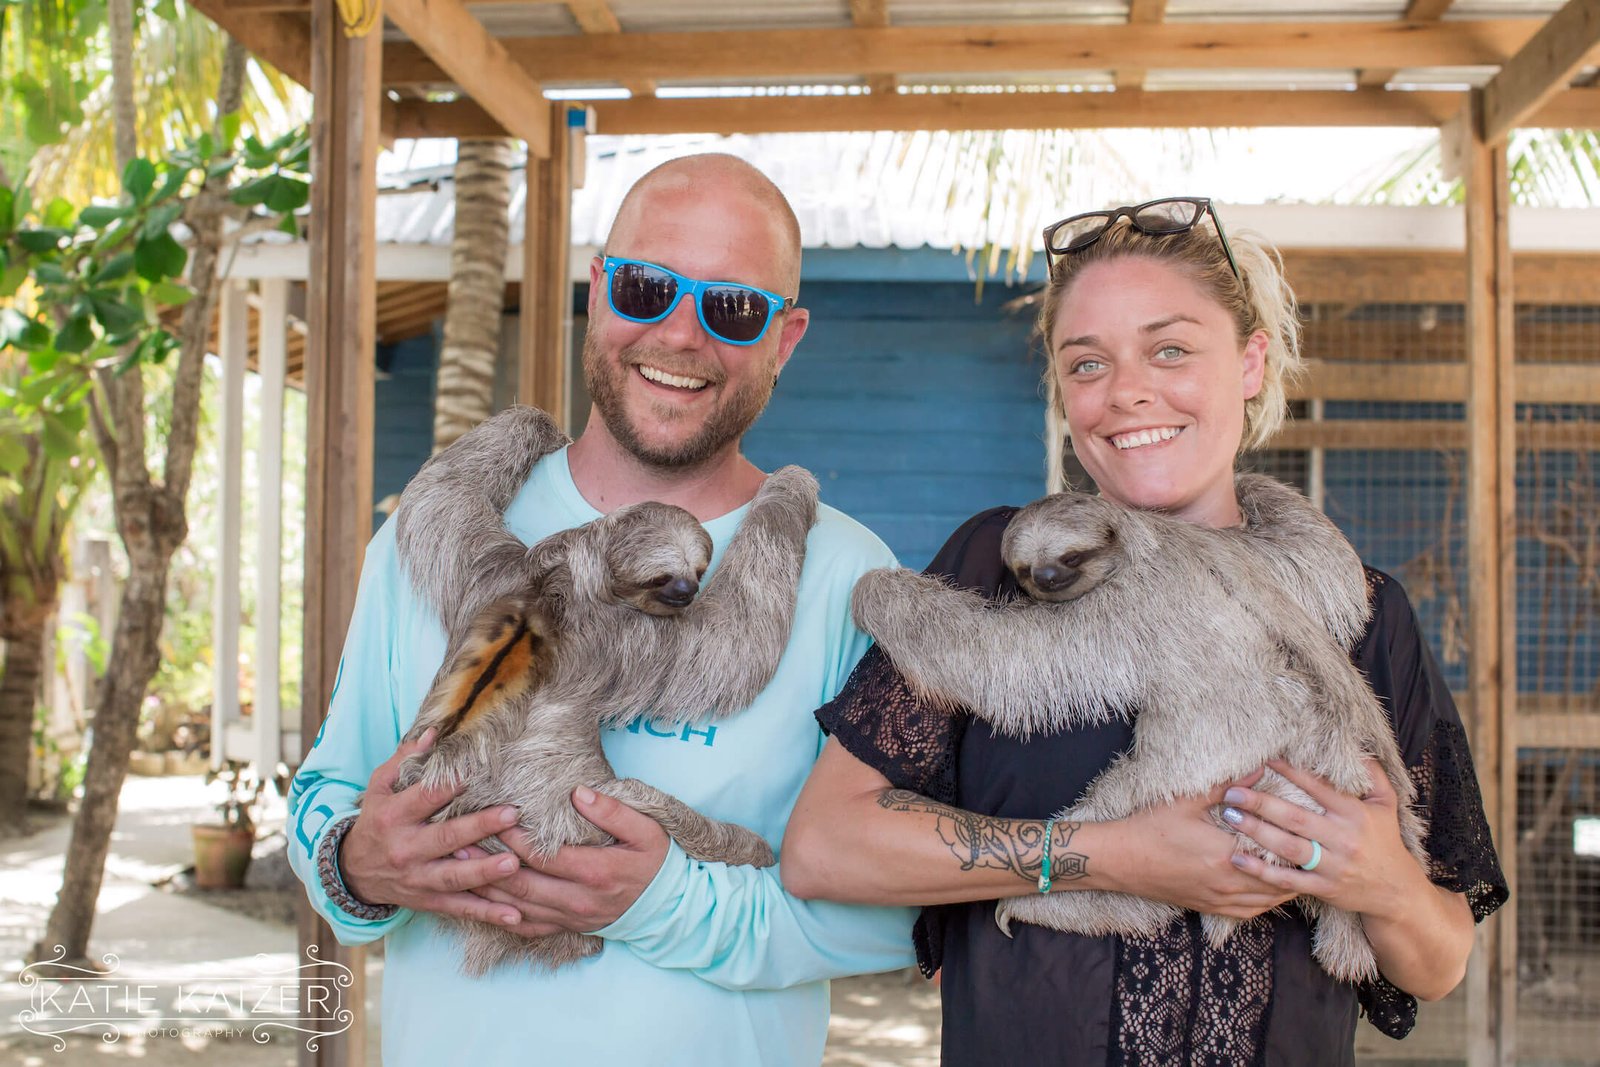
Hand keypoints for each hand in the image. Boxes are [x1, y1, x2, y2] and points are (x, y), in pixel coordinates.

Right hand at [339, 728, 527, 926]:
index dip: (450, 785)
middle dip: (478, 827)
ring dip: (484, 872)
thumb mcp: (380, 788)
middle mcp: (405, 849)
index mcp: (394, 816)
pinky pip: (459, 909)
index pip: (425, 799)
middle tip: (510, 814)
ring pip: (454, 877)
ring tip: (513, 864)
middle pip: (445, 838)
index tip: (479, 772)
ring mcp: (417, 879)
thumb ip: (405, 760)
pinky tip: (514, 917)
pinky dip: (486, 914)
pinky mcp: (427, 902)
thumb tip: (433, 732)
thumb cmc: (375, 820)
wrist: (352, 872)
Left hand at [464, 787, 670, 937]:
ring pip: (516, 907)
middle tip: (458, 841)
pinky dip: (499, 915)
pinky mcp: (566, 927)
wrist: (669, 907)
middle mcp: (577, 900)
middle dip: (486, 863)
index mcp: (595, 872)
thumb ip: (613, 812)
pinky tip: (479, 901)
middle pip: (520, 884)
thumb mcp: (646, 830)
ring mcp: (570, 918)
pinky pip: (526, 927)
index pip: (543, 856)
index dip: (514, 838)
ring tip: (456, 867)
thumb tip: (579, 793)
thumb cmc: (657, 861)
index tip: (493, 816)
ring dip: (484, 888)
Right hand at [1110, 775, 1296, 919]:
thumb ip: (1228, 786)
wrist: (1122, 860)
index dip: (1299, 845)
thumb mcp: (1188, 800)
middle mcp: (1228, 881)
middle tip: (1316, 853)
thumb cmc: (1152, 827)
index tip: (1313, 833)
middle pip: (1280, 880)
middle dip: (1300, 868)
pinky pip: (1250, 912)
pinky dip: (1267, 903)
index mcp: (1227, 853)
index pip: (1277, 853)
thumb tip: (1259, 768)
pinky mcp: (1209, 906)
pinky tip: (1273, 893)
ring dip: (1288, 887)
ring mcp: (1219, 897)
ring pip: (1269, 900)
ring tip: (1304, 873)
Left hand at [1220, 758, 1427, 919]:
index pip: (1318, 788)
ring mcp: (1332, 866)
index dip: (1291, 772)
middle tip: (1232, 792)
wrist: (1398, 892)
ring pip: (1288, 847)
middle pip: (1295, 818)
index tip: (1264, 759)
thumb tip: (1357, 749)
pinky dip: (1262, 872)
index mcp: (1354, 814)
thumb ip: (1374, 776)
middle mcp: (1342, 839)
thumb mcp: (1386, 805)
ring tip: (1229, 816)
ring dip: (1256, 831)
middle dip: (1261, 803)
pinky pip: (1288, 881)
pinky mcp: (1324, 888)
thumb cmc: (1386, 842)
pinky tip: (1238, 859)